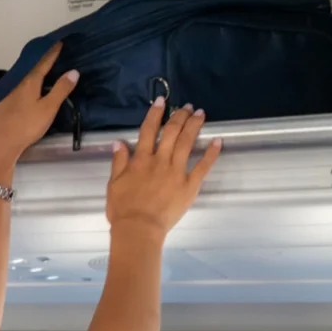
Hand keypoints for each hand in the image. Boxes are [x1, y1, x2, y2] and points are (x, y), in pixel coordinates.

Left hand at [0, 42, 78, 167]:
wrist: (0, 143)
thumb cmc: (27, 126)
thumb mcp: (48, 109)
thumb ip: (61, 90)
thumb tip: (73, 71)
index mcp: (29, 81)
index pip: (43, 62)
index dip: (52, 52)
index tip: (58, 42)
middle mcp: (15, 82)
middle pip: (29, 67)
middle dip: (39, 60)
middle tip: (48, 53)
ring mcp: (3, 92)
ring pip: (18, 77)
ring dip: (28, 71)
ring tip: (35, 69)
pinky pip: (9, 88)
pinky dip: (17, 84)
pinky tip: (19, 88)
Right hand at [106, 99, 220, 235]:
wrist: (139, 228)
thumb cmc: (123, 209)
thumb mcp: (113, 184)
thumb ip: (118, 162)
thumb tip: (119, 142)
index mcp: (141, 159)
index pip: (149, 130)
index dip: (155, 114)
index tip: (161, 101)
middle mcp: (160, 160)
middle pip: (171, 132)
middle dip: (179, 116)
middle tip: (186, 106)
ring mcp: (176, 171)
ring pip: (187, 143)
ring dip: (194, 126)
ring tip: (200, 113)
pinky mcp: (189, 185)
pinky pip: (203, 166)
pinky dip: (211, 153)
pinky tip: (218, 141)